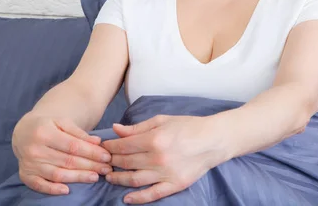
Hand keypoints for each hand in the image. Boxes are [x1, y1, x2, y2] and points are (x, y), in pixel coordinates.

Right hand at [12, 112, 112, 194]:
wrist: (23, 131)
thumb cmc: (47, 125)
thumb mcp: (62, 122)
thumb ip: (79, 132)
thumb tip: (98, 142)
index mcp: (44, 132)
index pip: (73, 146)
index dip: (91, 152)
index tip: (106, 156)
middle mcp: (35, 149)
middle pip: (67, 161)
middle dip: (90, 165)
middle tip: (106, 168)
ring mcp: (29, 163)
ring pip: (57, 174)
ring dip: (78, 177)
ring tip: (95, 177)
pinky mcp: (25, 175)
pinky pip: (39, 185)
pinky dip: (52, 189)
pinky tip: (67, 190)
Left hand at [102, 115, 223, 203]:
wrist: (213, 140)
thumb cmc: (188, 126)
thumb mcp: (161, 120)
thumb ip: (137, 127)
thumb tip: (116, 130)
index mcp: (154, 139)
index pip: (123, 145)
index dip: (109, 147)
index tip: (103, 147)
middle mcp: (158, 158)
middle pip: (126, 162)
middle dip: (111, 161)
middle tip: (104, 160)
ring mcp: (166, 173)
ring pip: (133, 179)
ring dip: (118, 178)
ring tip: (109, 176)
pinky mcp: (174, 185)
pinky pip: (152, 194)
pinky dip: (137, 198)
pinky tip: (126, 198)